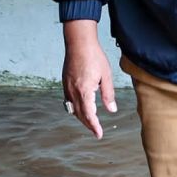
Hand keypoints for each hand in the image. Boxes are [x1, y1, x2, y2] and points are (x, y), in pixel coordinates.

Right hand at [62, 20, 117, 138]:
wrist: (79, 43)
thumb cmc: (94, 56)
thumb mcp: (106, 75)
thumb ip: (108, 94)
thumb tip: (111, 110)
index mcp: (84, 90)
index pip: (89, 114)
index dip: (94, 126)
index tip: (99, 134)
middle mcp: (73, 91)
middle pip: (79, 114)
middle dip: (88, 124)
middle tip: (97, 131)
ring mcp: (67, 87)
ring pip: (72, 109)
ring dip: (81, 117)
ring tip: (90, 122)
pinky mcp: (65, 83)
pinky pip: (68, 101)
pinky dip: (75, 108)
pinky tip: (81, 108)